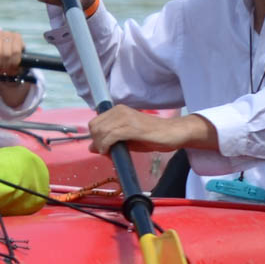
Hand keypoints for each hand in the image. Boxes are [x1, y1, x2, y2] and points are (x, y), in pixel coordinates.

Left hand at [87, 106, 216, 154]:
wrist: (173, 133)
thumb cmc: (152, 136)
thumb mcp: (127, 138)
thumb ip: (110, 140)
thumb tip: (91, 147)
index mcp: (118, 110)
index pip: (94, 122)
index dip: (95, 137)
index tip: (103, 147)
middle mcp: (119, 111)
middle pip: (94, 126)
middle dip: (97, 141)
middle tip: (106, 151)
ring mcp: (125, 118)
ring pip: (101, 131)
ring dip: (101, 145)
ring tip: (111, 153)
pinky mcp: (132, 127)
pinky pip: (110, 136)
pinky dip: (107, 146)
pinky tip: (112, 152)